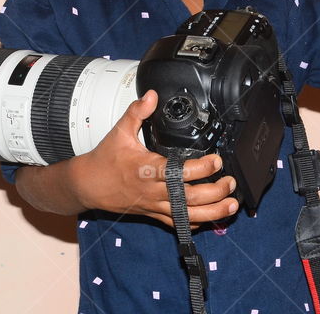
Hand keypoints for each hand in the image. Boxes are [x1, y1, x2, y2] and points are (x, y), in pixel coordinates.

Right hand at [69, 90, 238, 228]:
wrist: (88, 185)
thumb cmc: (105, 159)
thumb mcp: (120, 132)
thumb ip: (137, 112)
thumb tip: (151, 95)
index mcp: (147, 169)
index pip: (179, 172)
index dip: (201, 168)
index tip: (217, 160)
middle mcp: (153, 191)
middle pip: (189, 198)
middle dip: (215, 193)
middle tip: (231, 182)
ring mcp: (154, 205)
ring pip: (187, 216)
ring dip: (212, 213)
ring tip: (231, 205)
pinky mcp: (153, 214)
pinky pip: (176, 223)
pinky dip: (194, 223)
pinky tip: (210, 219)